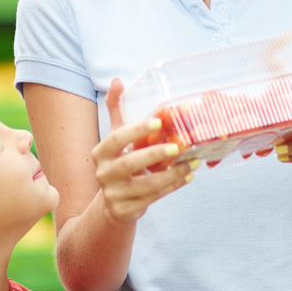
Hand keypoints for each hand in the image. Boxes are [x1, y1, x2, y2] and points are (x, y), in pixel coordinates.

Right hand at [92, 79, 198, 223]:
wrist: (113, 204)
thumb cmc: (119, 162)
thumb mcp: (116, 137)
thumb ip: (117, 110)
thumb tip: (118, 80)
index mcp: (100, 152)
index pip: (116, 138)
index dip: (136, 130)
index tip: (158, 121)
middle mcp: (103, 174)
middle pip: (129, 163)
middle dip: (155, 154)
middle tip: (179, 147)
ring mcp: (113, 194)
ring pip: (146, 185)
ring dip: (172, 173)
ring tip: (192, 163)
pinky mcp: (126, 210)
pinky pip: (155, 197)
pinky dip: (173, 186)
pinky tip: (188, 176)